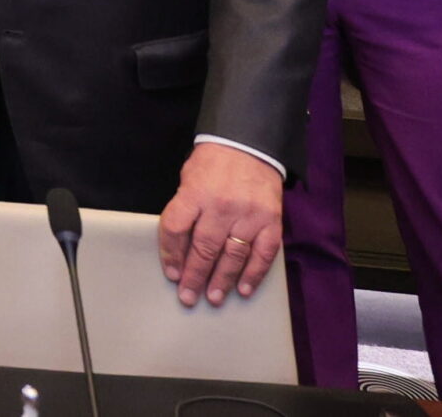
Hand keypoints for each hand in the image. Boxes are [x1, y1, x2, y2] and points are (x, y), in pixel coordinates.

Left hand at [159, 141, 282, 305]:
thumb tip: (178, 247)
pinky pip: (263, 254)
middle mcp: (221, 206)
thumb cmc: (214, 162)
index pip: (176, 229)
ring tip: (213, 298)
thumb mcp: (189, 177)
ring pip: (233, 256)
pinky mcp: (271, 221)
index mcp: (195, 193)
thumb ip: (185, 208)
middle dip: (194, 277)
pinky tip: (244, 289)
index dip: (170, 255)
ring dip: (222, 280)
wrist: (250, 143)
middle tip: (188, 297)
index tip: (172, 274)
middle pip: (204, 249)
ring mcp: (248, 215)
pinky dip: (254, 274)